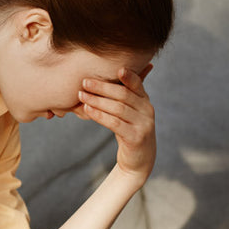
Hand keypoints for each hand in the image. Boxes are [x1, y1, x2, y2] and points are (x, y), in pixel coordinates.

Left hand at [77, 64, 155, 182]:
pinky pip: (115, 123)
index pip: (137, 84)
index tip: (116, 68)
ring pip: (118, 108)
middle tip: (84, 82)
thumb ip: (119, 98)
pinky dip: (100, 115)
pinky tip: (87, 110)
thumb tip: (95, 80)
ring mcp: (143, 124)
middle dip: (102, 87)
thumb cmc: (127, 131)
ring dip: (97, 100)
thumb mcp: (127, 113)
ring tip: (81, 95)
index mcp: (145, 101)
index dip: (128, 76)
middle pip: (123, 95)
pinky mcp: (136, 138)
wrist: (137, 160)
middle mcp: (147, 110)